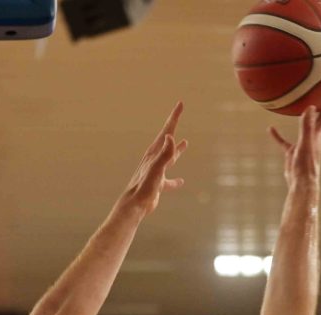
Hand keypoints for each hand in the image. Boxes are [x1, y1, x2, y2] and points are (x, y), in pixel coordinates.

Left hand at [118, 102, 187, 216]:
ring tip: (186, 143)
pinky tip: (181, 181)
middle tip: (178, 113)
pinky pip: (169, 180)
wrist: (135, 205)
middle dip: (174, 125)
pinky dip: (175, 180)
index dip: (174, 116)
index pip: (167, 130)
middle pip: (167, 139)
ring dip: (177, 150)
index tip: (180, 104)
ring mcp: (156, 171)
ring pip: (170, 157)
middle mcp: (155, 159)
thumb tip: (171, 137)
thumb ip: (165, 153)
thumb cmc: (144, 187)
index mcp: (155, 152)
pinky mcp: (157, 184)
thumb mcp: (157, 168)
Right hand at [269, 103, 320, 188]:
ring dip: (304, 116)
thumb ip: (307, 126)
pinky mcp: (292, 151)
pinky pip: (284, 141)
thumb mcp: (306, 142)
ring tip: (301, 104)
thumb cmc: (306, 164)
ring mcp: (303, 143)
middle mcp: (313, 136)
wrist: (300, 183)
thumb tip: (311, 107)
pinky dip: (278, 135)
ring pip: (304, 126)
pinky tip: (270, 129)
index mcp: (319, 133)